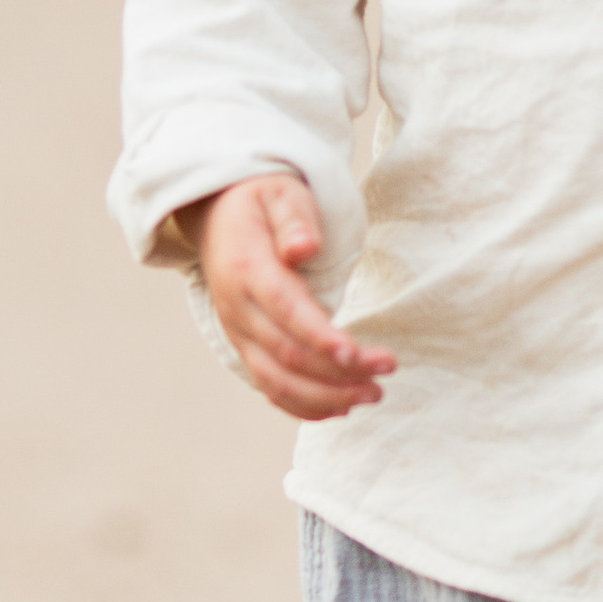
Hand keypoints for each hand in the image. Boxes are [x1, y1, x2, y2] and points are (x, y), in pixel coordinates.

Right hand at [175, 175, 394, 420]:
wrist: (217, 216)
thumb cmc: (261, 201)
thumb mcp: (280, 193)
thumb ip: (294, 220)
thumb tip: (305, 248)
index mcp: (248, 270)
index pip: (286, 312)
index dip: (321, 338)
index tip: (358, 354)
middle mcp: (238, 309)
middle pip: (288, 354)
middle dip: (339, 371)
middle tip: (385, 373)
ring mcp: (239, 333)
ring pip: (277, 381)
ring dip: (326, 396)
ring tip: (373, 394)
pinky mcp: (246, 346)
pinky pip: (270, 386)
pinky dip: (303, 405)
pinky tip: (341, 408)